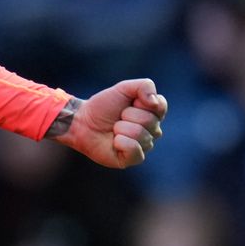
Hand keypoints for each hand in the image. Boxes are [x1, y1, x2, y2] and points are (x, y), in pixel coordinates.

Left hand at [51, 79, 166, 168]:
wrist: (83, 121)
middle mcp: (152, 130)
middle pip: (150, 120)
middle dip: (128, 115)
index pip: (160, 106)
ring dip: (121, 128)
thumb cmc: (104, 106)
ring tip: (114, 129)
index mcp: (152, 113)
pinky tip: (114, 141)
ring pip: (140, 134)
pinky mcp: (134, 158)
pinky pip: (134, 149)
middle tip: (118, 117)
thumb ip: (144, 86)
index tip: (130, 102)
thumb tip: (155, 102)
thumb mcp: (123, 88)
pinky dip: (120, 142)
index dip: (142, 102)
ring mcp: (144, 145)